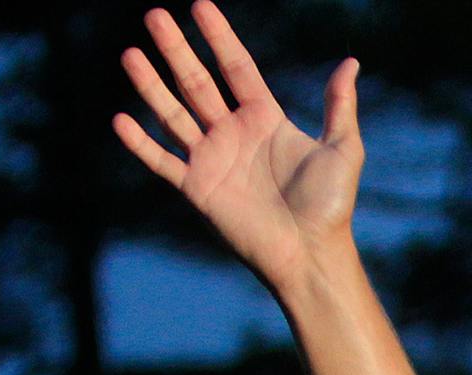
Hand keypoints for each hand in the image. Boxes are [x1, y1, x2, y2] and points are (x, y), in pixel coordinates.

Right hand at [112, 2, 362, 295]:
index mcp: (265, 120)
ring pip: (173, 113)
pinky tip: (120, 120)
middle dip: (176, 49)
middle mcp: (234, 134)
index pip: (237, 68)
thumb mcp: (343, 149)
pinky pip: (162, 161)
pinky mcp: (198, 188)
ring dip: (151, 85)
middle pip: (198, 82)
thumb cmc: (331, 206)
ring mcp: (213, 160)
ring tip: (130, 53)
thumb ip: (340, 106)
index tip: (200, 6)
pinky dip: (140, 143)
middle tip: (154, 16)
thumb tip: (351, 62)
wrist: (310, 253)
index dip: (219, 37)